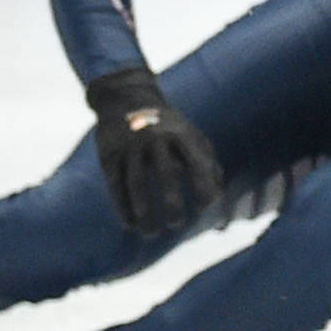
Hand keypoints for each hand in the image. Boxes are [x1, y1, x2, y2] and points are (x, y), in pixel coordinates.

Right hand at [85, 68, 222, 234]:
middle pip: (165, 173)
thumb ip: (208, 165)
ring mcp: (130, 146)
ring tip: (151, 233)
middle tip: (176, 224)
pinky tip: (131, 225)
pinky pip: (115, 184)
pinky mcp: (109, 155)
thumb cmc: (167, 126)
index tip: (204, 207)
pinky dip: (122, 207)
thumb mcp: (191, 136)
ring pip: (135, 182)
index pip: (196, 163)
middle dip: (171, 202)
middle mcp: (155, 138)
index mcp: (180, 134)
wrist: (125, 97)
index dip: (202, 186)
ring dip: (143, 211)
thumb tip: (221, 200)